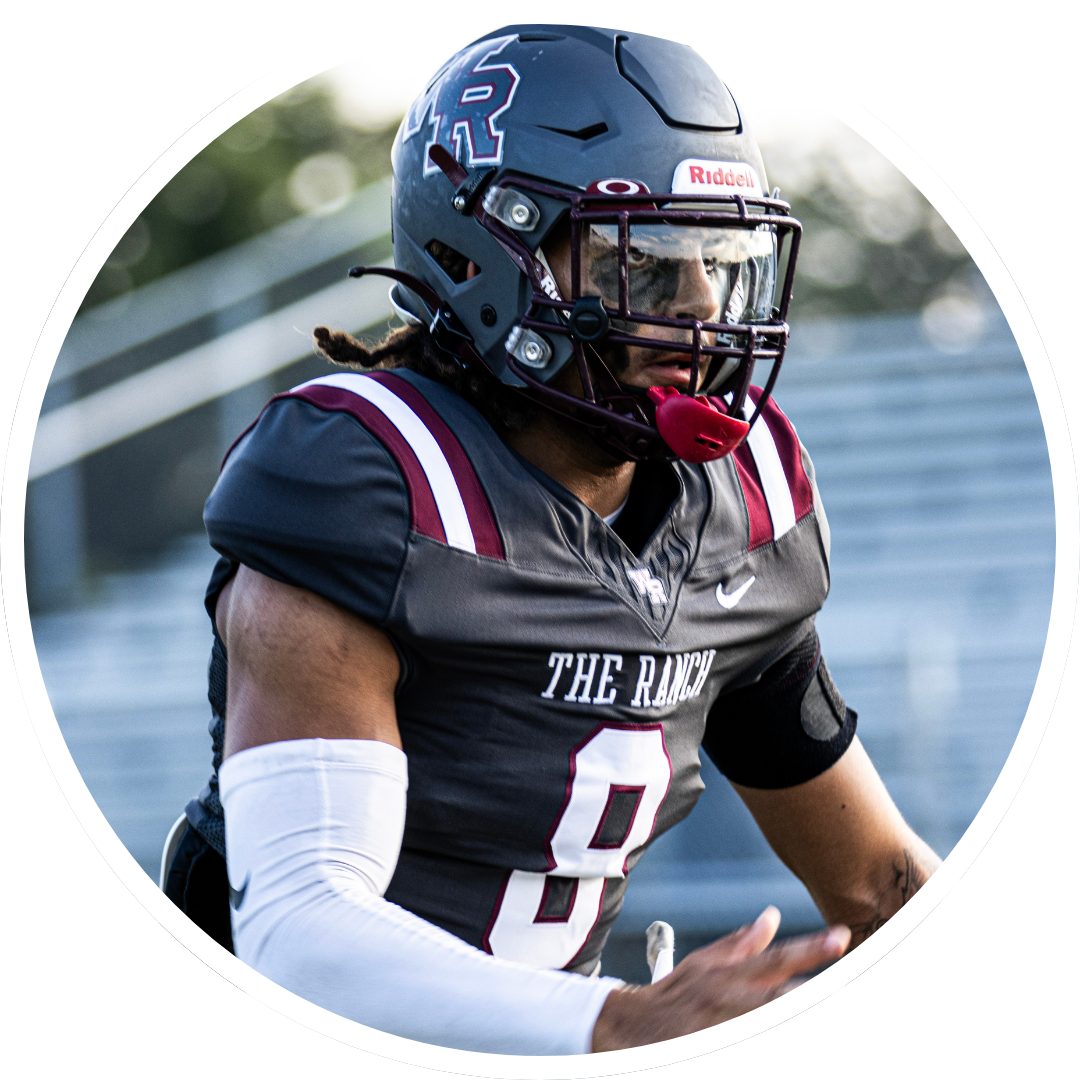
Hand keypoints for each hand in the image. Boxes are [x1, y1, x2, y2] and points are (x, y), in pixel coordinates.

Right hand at [591, 907, 849, 1050]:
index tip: (842, 937)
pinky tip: (759, 1021)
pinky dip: (755, 1025)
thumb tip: (772, 916)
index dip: (812, 948)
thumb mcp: (703, 965)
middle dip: (810, 992)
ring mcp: (718, 1027)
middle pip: (780, 997)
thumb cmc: (672, 996)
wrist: (627, 1029)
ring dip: (786, 1008)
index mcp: (728, 974)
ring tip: (810, 994)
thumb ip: (741, 944)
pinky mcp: (704, 1042)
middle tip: (836, 982)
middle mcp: (728, 998)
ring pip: (764, 1016)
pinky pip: (738, 1034)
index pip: (777, 958)